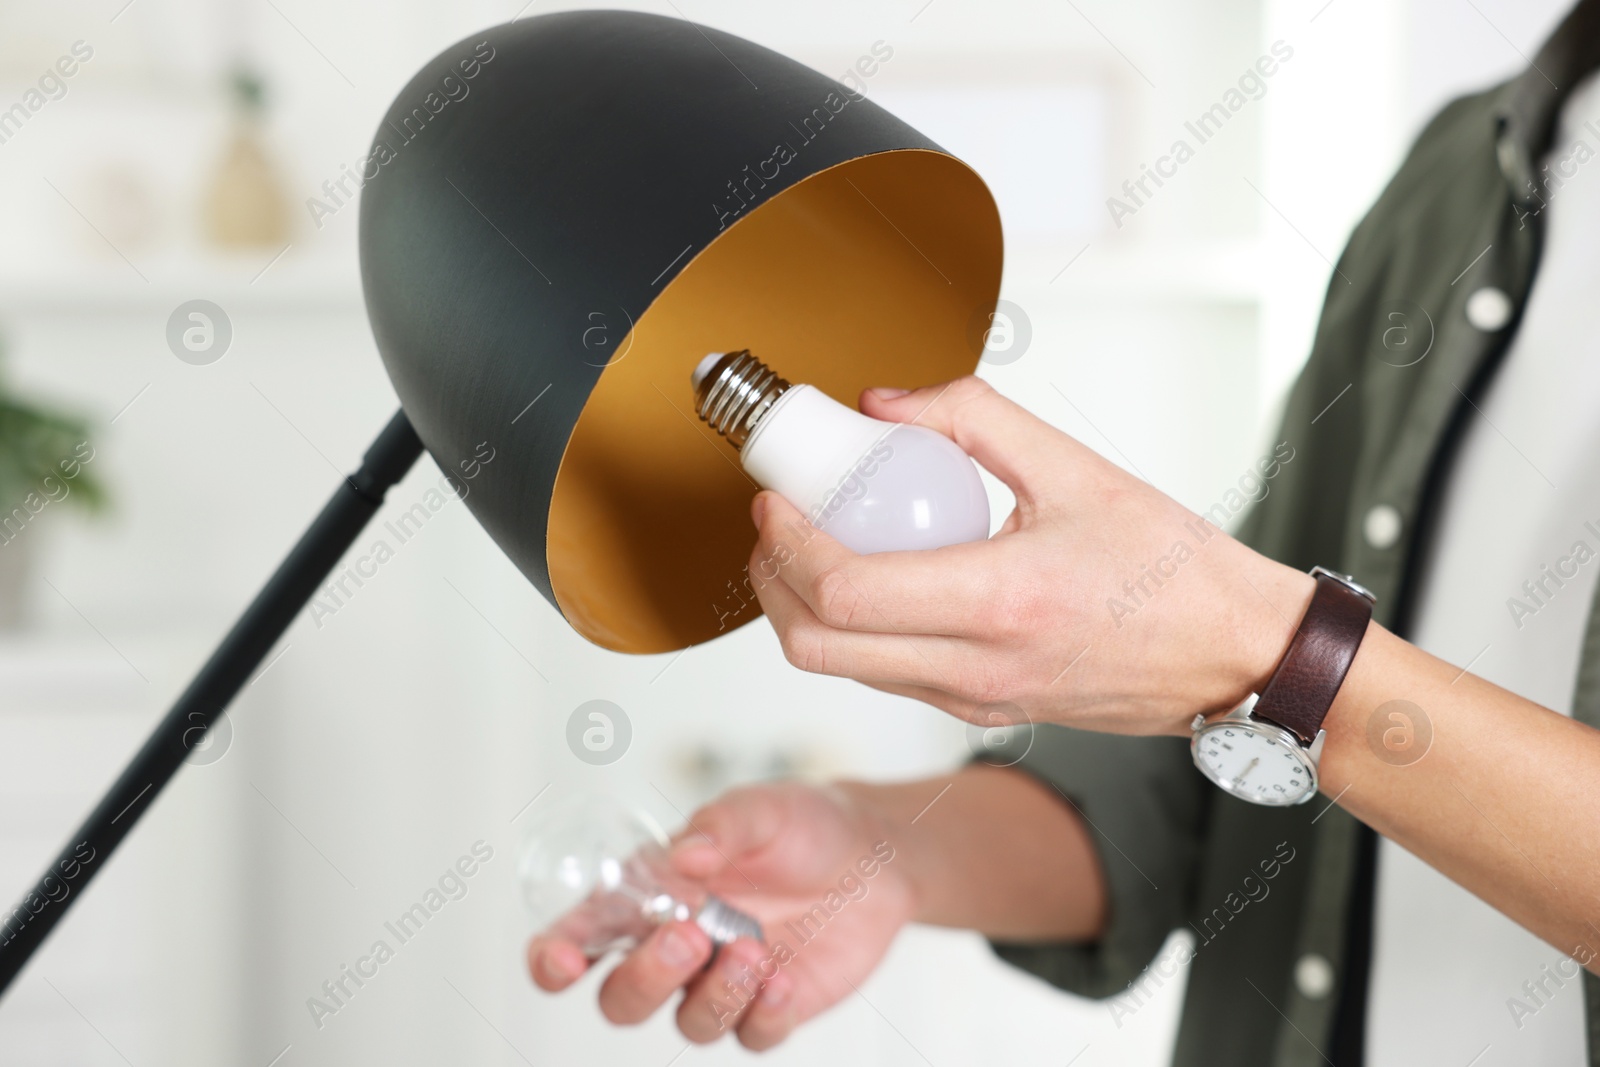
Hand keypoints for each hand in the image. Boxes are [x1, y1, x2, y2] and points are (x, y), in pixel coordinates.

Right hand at [526, 781, 914, 1049]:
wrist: (874, 854)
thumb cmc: (799, 824)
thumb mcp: (759, 807)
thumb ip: (718, 829)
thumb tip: (684, 856)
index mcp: (651, 896)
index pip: (580, 937)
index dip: (555, 959)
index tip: (562, 963)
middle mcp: (676, 947)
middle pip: (622, 998)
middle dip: (645, 979)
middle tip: (690, 937)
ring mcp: (721, 982)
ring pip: (688, 1024)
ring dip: (715, 995)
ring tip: (754, 948)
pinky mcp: (770, 1007)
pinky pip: (752, 1037)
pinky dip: (766, 1014)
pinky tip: (786, 977)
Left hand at [748, 376, 1315, 736]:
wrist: (1234, 655)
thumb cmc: (1174, 572)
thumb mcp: (1077, 469)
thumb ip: (974, 420)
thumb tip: (886, 403)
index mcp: (998, 604)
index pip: (842, 594)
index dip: (787, 545)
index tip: (778, 497)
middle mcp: (976, 667)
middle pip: (816, 648)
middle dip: (772, 582)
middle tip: (778, 524)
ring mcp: (974, 700)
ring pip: (843, 671)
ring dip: (804, 607)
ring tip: (817, 541)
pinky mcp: (981, 710)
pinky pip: (887, 675)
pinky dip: (854, 630)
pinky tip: (876, 573)